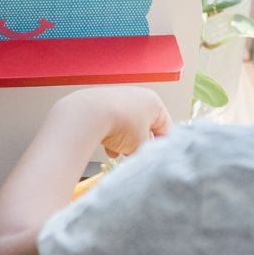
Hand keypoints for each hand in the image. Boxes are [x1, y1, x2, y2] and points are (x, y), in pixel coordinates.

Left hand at [51, 87, 172, 157]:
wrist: (88, 115)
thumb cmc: (119, 124)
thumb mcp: (139, 144)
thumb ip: (145, 150)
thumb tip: (139, 154)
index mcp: (153, 102)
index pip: (165, 128)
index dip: (159, 146)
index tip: (153, 158)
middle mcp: (137, 96)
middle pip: (144, 128)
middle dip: (138, 145)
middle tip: (134, 156)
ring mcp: (118, 99)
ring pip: (126, 128)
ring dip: (123, 143)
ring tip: (118, 153)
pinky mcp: (101, 105)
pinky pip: (111, 124)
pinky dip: (110, 136)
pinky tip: (107, 148)